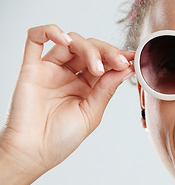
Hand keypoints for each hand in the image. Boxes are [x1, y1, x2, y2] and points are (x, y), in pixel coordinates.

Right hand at [0, 24, 134, 173]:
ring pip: (71, 42)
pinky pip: (35, 39)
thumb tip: (126, 68)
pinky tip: (65, 39)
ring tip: (97, 67)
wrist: (34, 153)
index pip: (104, 62)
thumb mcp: (92, 113)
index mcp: (87, 86)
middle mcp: (70, 75)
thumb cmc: (62, 138)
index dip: (118, 57)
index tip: (133, 58)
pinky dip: (50, 31)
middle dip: (107, 52)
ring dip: (88, 48)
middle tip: (119, 62)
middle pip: (90, 49)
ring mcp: (51, 69)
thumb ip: (106, 89)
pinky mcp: (31, 68)